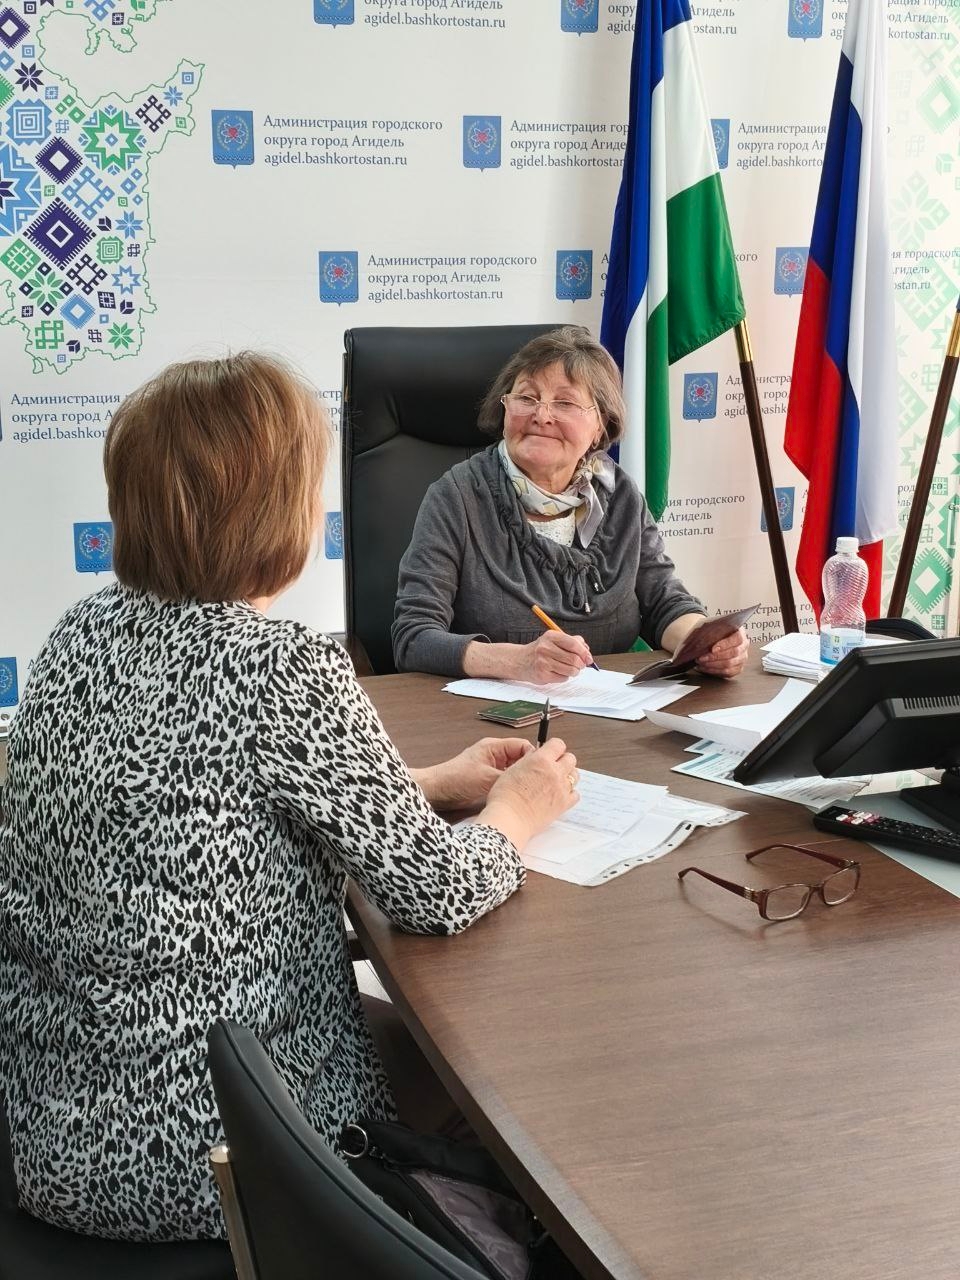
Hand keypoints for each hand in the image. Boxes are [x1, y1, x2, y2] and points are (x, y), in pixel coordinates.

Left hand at [416, 738, 532, 810]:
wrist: (435, 791)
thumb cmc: (456, 779)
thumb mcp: (487, 779)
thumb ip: (509, 778)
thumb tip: (531, 782)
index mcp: (494, 747)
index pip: (524, 746)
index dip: (534, 758)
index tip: (541, 772)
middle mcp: (495, 755)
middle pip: (521, 759)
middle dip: (530, 770)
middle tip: (539, 783)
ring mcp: (492, 767)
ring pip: (515, 771)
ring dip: (521, 780)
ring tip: (531, 791)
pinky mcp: (488, 780)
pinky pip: (507, 780)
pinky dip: (513, 787)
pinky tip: (519, 796)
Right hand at [478, 738, 579, 849]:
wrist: (509, 818)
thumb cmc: (505, 796)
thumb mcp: (512, 769)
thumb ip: (528, 760)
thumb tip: (535, 757)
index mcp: (541, 760)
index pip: (558, 744)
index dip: (554, 747)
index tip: (551, 751)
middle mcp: (554, 772)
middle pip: (570, 758)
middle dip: (562, 760)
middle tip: (554, 766)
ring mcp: (561, 788)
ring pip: (575, 775)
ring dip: (568, 775)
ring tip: (557, 780)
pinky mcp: (564, 804)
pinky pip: (575, 794)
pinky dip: (570, 793)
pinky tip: (560, 794)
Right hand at [516, 631, 592, 684]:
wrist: (520, 660)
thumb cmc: (541, 651)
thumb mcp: (554, 640)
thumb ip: (572, 642)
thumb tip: (587, 652)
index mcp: (551, 636)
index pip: (573, 644)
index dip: (584, 652)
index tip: (589, 658)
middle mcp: (545, 648)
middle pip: (573, 659)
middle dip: (580, 664)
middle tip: (580, 665)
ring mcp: (543, 662)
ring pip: (570, 670)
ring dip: (574, 672)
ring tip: (569, 669)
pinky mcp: (542, 675)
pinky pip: (563, 678)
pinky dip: (564, 677)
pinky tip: (558, 672)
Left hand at [695, 627, 748, 678]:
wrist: (719, 641)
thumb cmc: (716, 635)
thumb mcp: (713, 629)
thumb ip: (710, 632)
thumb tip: (700, 638)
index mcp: (740, 633)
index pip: (737, 638)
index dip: (725, 644)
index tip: (713, 649)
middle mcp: (743, 646)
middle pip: (733, 653)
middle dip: (715, 657)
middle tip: (701, 658)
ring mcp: (742, 658)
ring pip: (730, 664)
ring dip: (713, 665)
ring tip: (701, 663)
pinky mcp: (738, 668)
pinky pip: (728, 672)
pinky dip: (714, 671)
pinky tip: (705, 668)